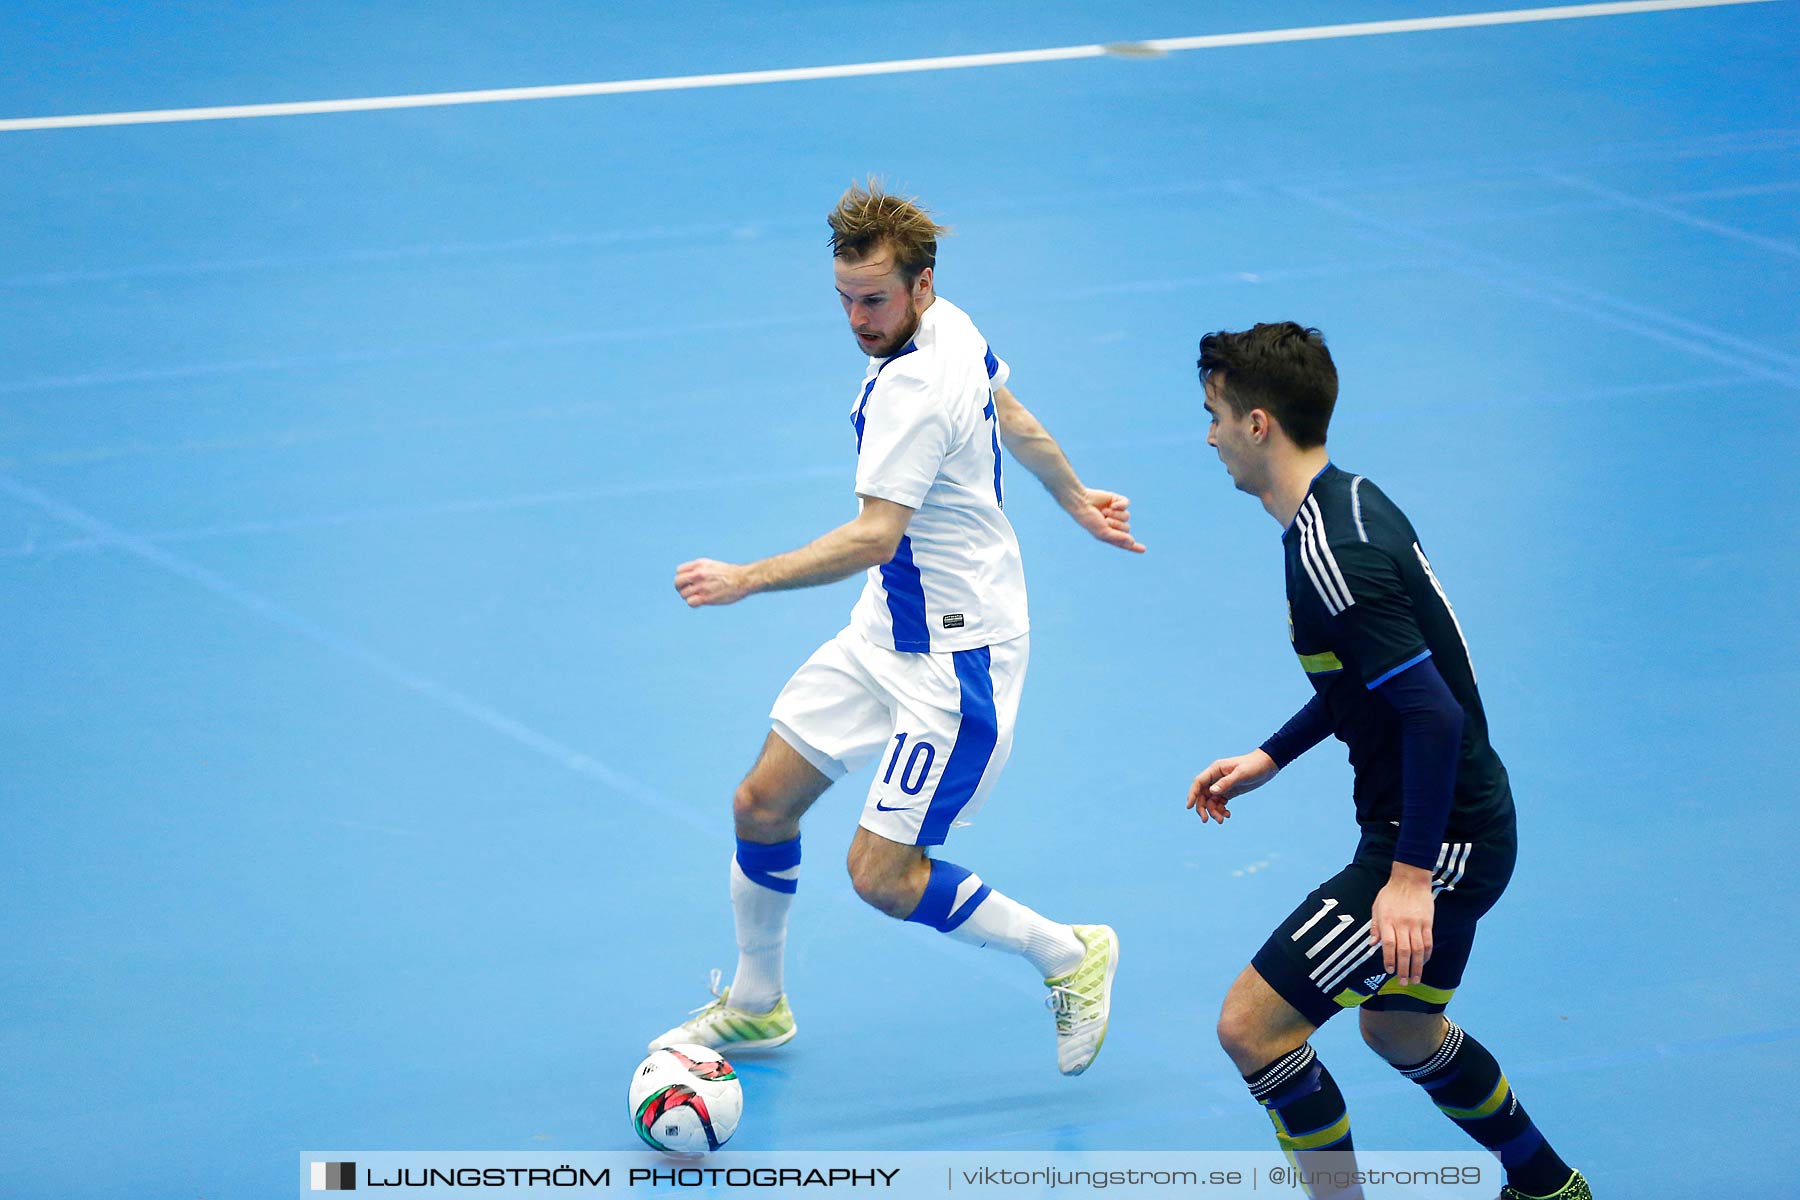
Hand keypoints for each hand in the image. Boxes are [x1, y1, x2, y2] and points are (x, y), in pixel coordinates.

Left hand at [674, 558, 750, 606]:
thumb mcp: (711, 565)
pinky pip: (690, 602)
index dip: (682, 577)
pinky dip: (693, 603)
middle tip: (687, 591)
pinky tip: (700, 601)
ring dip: (688, 596)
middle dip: (680, 587)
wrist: (742, 579)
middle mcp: (698, 574)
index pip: (679, 571)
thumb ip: (698, 569)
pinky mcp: (706, 598)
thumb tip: (687, 577)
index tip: (689, 582)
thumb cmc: (728, 573)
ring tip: (697, 596)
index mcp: (699, 564)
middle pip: (677, 582)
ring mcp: (702, 586)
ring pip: (683, 594)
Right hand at [1066, 488, 1144, 552]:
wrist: (1081, 502)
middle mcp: (1113, 524)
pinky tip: (1112, 505)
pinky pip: (1126, 504)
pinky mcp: (1116, 500)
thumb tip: (1132, 541)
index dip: (1134, 547)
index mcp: (1109, 534)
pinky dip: (1120, 505)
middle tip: (1105, 520)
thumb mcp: (1103, 532)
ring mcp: (1115, 512)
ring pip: (1127, 516)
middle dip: (1117, 525)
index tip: (1143, 549)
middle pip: (1127, 528)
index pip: (1124, 542)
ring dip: (1116, 515)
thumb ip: (1117, 538)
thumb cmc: (1089, 519)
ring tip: (1105, 512)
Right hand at [1185, 749, 1277, 823]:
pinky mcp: (1228, 791)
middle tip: (1206, 820)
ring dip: (1213, 812)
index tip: (1189, 807)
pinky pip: (1219, 803)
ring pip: (1211, 801)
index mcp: (1215, 770)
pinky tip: (1228, 814)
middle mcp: (1215, 778)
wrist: (1267, 765)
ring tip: (1222, 820)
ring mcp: (1221, 785)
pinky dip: (1221, 810)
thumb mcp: (1241, 774)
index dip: (1192, 794)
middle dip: (1202, 808)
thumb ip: (1226, 783)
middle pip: (1202, 795)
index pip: (1199, 782)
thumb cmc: (1254, 766)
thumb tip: (1211, 792)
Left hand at [1370, 865, 1434, 985]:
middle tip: (1403, 982)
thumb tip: (1372, 944)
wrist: (1410, 879)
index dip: (1389, 959)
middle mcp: (1402, 924)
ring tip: (1415, 978)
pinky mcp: (1427, 922)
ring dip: (1417, 966)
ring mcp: (1416, 924)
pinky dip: (1427, 955)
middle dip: (1403, 969)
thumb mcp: (1376, 907)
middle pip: (1404, 950)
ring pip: (1418, 949)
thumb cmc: (1390, 893)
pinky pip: (1428, 942)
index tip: (1389, 971)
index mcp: (1387, 920)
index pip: (1388, 944)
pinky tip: (1423, 963)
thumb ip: (1375, 926)